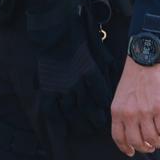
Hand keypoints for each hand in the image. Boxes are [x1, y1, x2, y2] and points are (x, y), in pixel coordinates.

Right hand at [27, 0, 111, 134]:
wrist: (55, 30)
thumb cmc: (77, 38)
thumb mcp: (96, 52)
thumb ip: (103, 67)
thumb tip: (111, 77)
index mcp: (90, 75)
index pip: (100, 98)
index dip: (102, 109)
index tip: (104, 117)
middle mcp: (77, 85)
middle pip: (87, 109)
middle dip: (92, 121)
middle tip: (95, 127)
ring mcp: (61, 88)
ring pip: (71, 112)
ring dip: (78, 123)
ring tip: (81, 130)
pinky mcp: (48, 88)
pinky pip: (52, 110)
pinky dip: (57, 122)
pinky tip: (61, 130)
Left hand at [111, 59, 159, 156]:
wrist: (146, 59)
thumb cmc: (135, 77)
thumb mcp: (122, 96)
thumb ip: (124, 113)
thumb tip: (133, 131)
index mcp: (117, 111)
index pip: (119, 137)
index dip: (126, 148)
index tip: (132, 152)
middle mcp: (129, 114)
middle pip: (136, 142)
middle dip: (145, 148)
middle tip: (151, 146)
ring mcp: (145, 112)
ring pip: (152, 139)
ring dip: (158, 143)